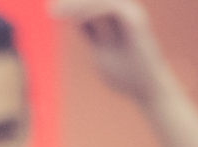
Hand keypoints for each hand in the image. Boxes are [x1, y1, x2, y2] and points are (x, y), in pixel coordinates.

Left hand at [51, 0, 168, 104]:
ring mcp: (131, 14)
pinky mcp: (135, 22)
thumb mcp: (101, 53)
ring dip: (79, 5)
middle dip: (73, 3)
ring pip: (102, 1)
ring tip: (57, 13)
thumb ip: (92, 35)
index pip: (89, 6)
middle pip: (95, 1)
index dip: (71, 7)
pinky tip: (77, 19)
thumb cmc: (125, 74)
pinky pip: (112, 8)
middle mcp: (124, 12)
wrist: (147, 88)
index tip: (51, 11)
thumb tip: (75, 21)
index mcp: (115, 19)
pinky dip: (93, 11)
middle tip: (50, 11)